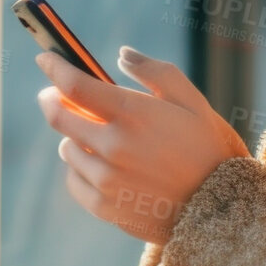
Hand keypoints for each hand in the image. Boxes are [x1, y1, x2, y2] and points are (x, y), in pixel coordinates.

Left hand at [36, 46, 249, 243]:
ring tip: (94, 134)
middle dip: (51, 99)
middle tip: (53, 94)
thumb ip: (155, 71)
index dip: (54, 67)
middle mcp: (113, 146)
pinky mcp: (104, 206)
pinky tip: (99, 164)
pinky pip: (73, 179)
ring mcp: (106, 179)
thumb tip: (121, 55)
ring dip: (73, 135)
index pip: (74, 85)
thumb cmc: (207, 148)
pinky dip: (79, 167)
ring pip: (66, 147)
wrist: (219, 210)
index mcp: (133, 114)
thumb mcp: (191, 100)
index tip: (46, 58)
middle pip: (59, 116)